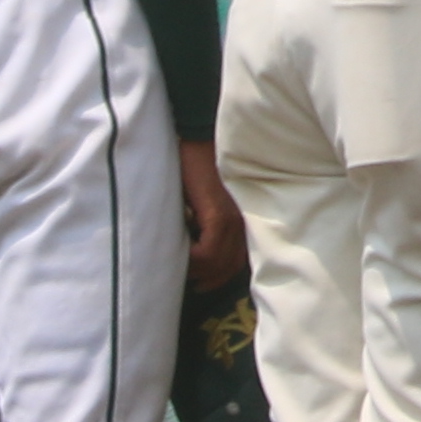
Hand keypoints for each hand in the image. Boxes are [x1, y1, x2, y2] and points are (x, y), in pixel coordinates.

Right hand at [181, 139, 241, 290]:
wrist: (196, 141)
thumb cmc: (196, 168)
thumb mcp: (204, 202)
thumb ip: (205, 224)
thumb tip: (193, 249)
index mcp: (240, 221)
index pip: (236, 262)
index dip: (217, 276)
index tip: (199, 280)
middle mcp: (241, 223)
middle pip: (228, 267)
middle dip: (208, 279)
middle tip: (189, 280)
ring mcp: (232, 220)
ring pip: (217, 263)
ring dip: (196, 269)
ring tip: (179, 265)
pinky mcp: (218, 215)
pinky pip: (207, 251)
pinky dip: (192, 258)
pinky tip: (179, 251)